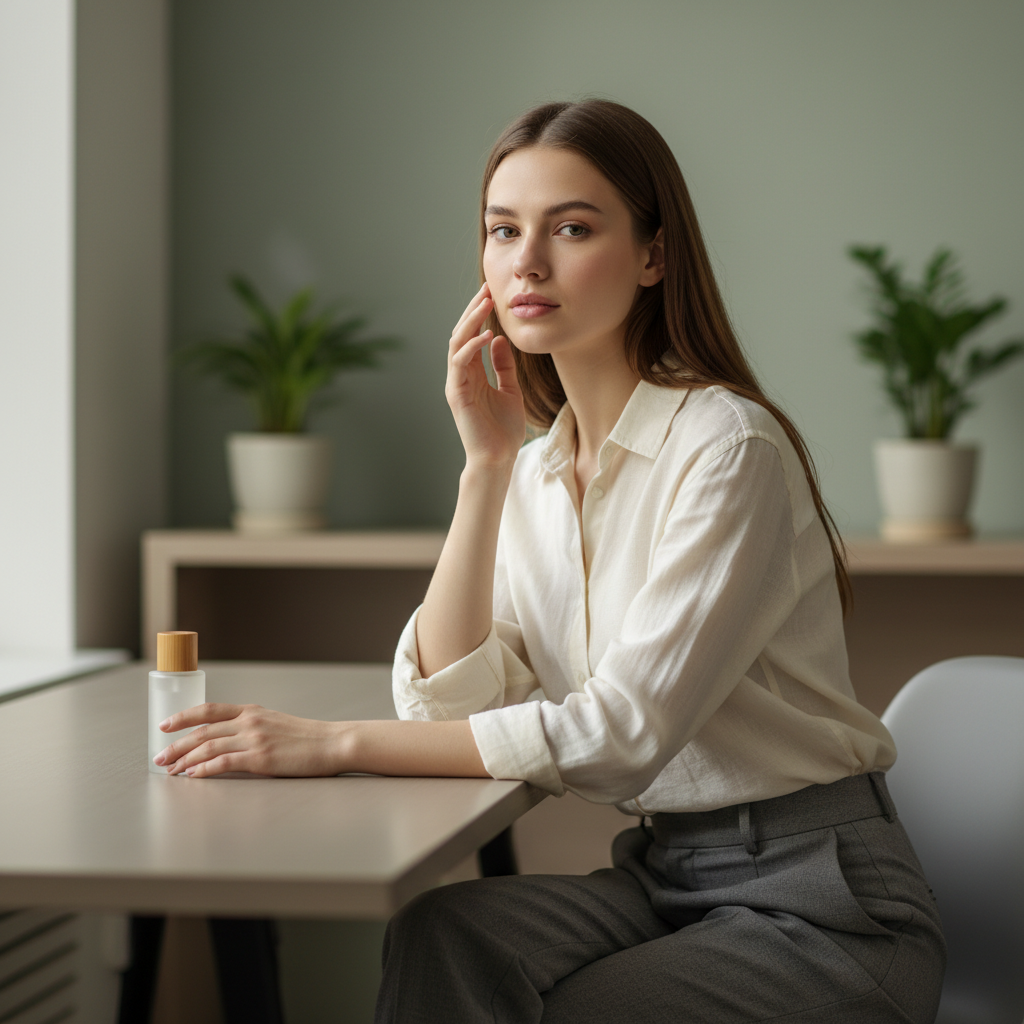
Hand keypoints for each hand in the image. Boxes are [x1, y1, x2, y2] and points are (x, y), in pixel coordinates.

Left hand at [153, 703, 346, 778]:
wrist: (332, 743)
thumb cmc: (307, 738)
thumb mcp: (275, 723)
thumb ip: (251, 727)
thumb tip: (226, 741)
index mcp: (252, 711)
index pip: (209, 710)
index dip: (183, 717)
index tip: (165, 726)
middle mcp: (249, 721)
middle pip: (202, 731)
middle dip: (176, 745)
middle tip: (159, 757)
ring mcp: (254, 739)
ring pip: (207, 747)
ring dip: (184, 759)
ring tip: (170, 770)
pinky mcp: (260, 758)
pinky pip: (223, 763)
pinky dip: (203, 770)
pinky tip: (193, 775)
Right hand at [446, 282, 525, 468]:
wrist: (498, 458)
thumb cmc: (504, 430)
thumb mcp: (510, 391)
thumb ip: (503, 366)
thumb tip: (501, 340)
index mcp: (472, 375)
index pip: (472, 337)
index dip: (480, 315)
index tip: (492, 294)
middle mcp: (460, 376)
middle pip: (461, 334)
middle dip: (473, 310)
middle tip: (487, 288)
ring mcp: (456, 384)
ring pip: (457, 343)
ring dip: (471, 321)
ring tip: (485, 303)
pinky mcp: (456, 394)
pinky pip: (459, 363)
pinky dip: (471, 347)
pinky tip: (486, 335)